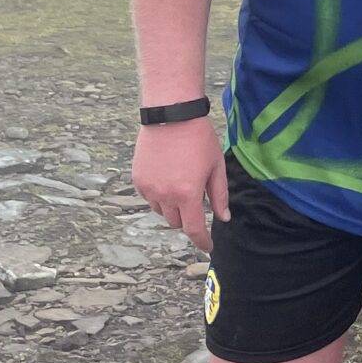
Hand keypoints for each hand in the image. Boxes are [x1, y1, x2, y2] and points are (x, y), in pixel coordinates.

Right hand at [131, 117, 227, 252]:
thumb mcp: (216, 166)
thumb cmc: (199, 139)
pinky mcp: (138, 180)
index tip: (208, 247)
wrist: (171, 115)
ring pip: (161, 211)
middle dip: (188, 216)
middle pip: (177, 222)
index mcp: (188, 194)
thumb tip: (223, 218)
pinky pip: (150, 198)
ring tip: (181, 181)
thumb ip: (220, 195)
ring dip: (172, 206)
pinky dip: (159, 195)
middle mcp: (165, 195)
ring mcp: (149, 188)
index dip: (202, 241)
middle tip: (196, 196)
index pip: (194, 229)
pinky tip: (167, 175)